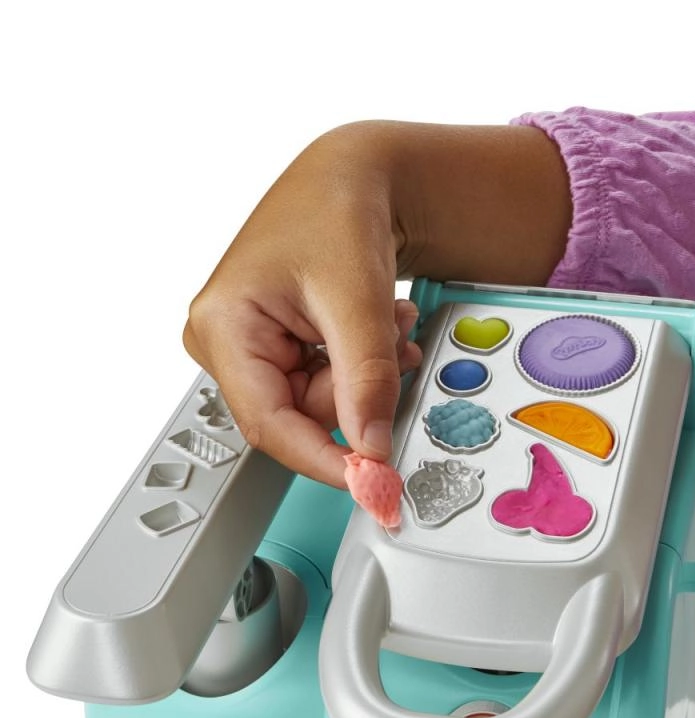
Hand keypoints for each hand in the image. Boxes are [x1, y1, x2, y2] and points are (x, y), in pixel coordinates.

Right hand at [184, 121, 569, 486]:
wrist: (351, 177)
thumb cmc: (335, 210)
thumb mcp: (357, 301)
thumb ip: (364, 382)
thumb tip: (369, 449)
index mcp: (222, 327)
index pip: (269, 424)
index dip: (323, 460)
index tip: (370, 483)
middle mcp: (226, 341)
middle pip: (299, 415)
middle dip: (357, 393)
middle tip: (391, 349)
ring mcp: (251, 345)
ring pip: (319, 402)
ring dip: (365, 374)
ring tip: (385, 323)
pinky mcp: (278, 345)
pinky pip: (325, 383)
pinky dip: (360, 364)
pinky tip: (375, 326)